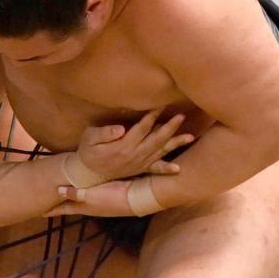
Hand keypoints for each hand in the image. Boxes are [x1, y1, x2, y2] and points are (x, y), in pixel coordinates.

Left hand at [46, 179, 136, 217]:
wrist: (140, 196)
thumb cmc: (115, 196)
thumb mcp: (93, 195)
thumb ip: (76, 193)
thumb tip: (57, 191)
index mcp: (84, 207)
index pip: (64, 209)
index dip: (52, 210)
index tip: (39, 212)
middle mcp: (91, 205)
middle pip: (71, 205)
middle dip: (59, 204)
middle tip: (46, 201)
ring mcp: (100, 201)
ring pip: (80, 198)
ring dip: (71, 196)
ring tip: (61, 192)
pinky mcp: (109, 193)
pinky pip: (90, 192)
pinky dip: (82, 190)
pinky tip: (83, 185)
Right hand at [77, 111, 193, 180]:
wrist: (88, 172)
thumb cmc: (88, 150)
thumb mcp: (89, 138)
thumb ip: (104, 133)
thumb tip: (120, 129)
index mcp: (123, 145)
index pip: (141, 128)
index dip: (152, 116)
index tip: (162, 105)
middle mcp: (134, 155)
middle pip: (156, 139)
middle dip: (170, 127)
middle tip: (181, 116)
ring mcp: (139, 163)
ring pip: (160, 152)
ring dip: (174, 144)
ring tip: (190, 137)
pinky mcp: (140, 168)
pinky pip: (155, 169)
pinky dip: (166, 169)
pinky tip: (178, 169)